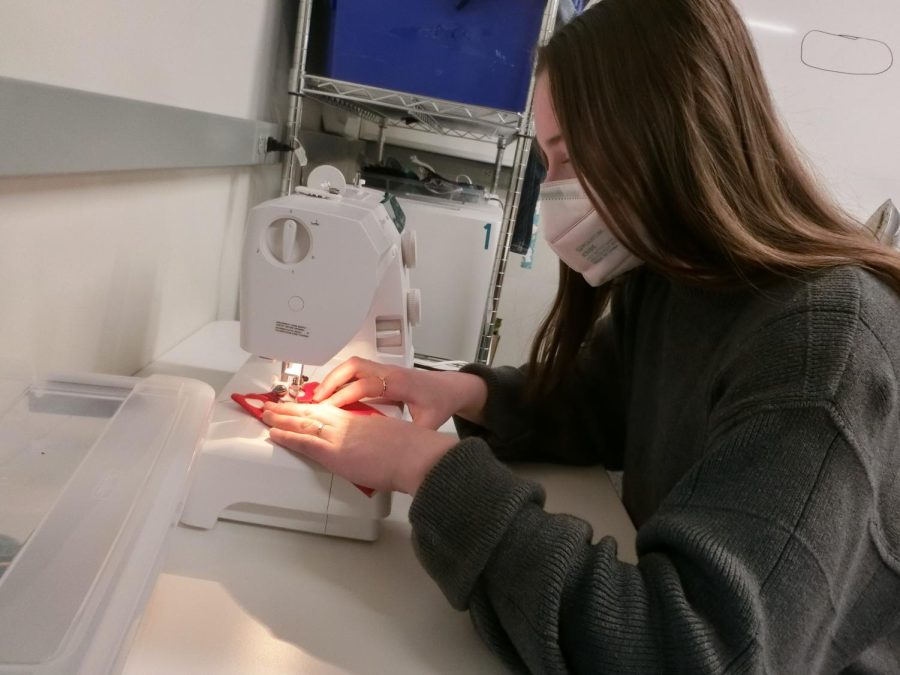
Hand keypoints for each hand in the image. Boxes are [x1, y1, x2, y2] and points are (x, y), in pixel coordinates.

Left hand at [262, 402, 457, 493]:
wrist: (416, 455)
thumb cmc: (410, 451)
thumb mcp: (389, 436)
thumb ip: (373, 437)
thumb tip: (369, 446)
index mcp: (358, 419)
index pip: (327, 409)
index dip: (309, 406)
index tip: (297, 404)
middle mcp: (345, 423)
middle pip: (311, 411)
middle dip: (288, 408)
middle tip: (271, 405)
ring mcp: (338, 436)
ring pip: (303, 423)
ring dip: (281, 419)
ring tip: (266, 415)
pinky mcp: (334, 452)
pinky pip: (304, 441)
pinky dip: (287, 436)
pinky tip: (274, 432)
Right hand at [312, 356, 487, 428]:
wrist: (452, 388)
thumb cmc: (440, 402)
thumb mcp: (429, 422)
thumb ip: (411, 434)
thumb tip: (395, 450)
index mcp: (400, 383)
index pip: (365, 386)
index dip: (345, 396)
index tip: (328, 409)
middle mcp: (390, 372)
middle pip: (354, 367)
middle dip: (332, 382)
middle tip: (316, 400)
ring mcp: (385, 369)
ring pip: (353, 365)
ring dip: (334, 378)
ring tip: (319, 396)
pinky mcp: (383, 372)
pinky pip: (357, 369)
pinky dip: (342, 378)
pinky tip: (333, 393)